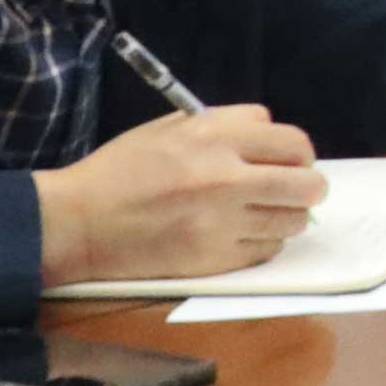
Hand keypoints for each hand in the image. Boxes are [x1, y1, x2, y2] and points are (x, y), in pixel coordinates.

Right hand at [37, 107, 322, 288]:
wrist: (77, 222)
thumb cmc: (122, 170)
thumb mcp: (173, 129)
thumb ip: (228, 127)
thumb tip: (274, 137)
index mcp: (215, 136)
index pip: (294, 142)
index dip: (298, 154)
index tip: (290, 162)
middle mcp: (226, 177)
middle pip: (308, 184)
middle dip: (306, 187)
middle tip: (291, 191)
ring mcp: (222, 222)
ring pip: (293, 221)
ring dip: (285, 217)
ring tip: (263, 214)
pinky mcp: (213, 259)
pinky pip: (266, 251)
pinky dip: (261, 244)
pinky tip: (238, 235)